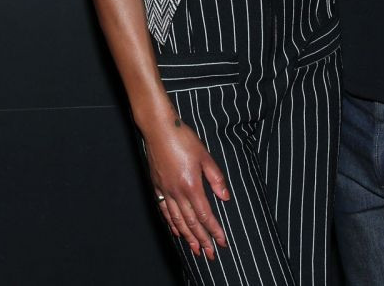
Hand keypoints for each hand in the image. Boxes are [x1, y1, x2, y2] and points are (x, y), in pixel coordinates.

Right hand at [145, 115, 230, 258]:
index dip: (214, 230)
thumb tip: (225, 198)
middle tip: (209, 254)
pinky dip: (171, 224)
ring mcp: (165, 191)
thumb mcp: (205, 156)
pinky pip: (165, 210)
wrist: (159, 129)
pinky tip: (176, 231)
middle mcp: (177, 192)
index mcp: (191, 185)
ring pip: (177, 220)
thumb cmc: (183, 139)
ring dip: (187, 237)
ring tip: (195, 249)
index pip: (205, 215)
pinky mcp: (157, 187)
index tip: (222, 241)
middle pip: (191, 222)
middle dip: (202, 240)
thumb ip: (216, 178)